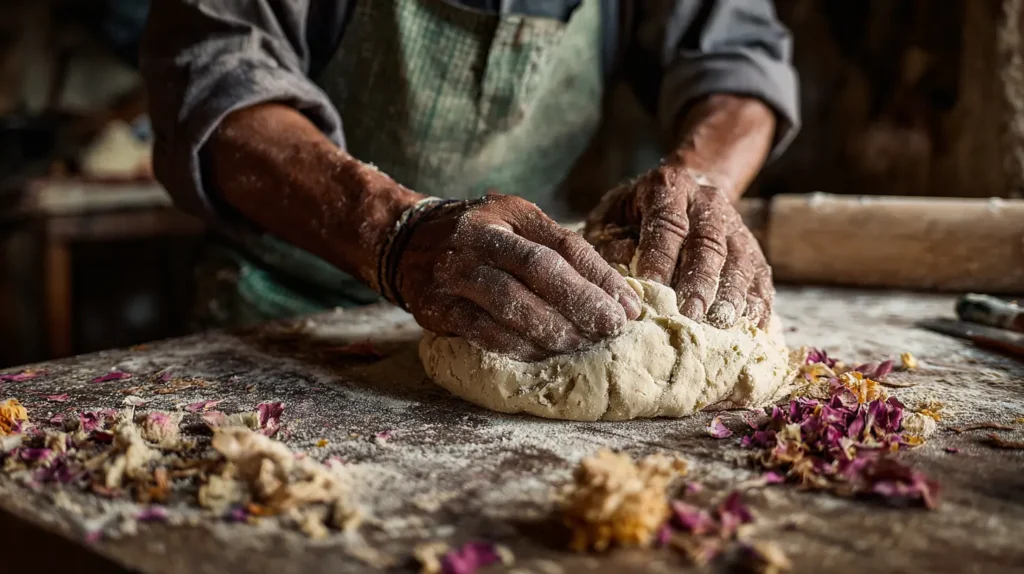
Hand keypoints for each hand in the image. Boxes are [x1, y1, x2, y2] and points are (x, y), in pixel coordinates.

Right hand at [395, 194, 641, 360]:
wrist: (407, 242)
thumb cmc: (482, 238)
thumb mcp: (519, 226)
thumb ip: (563, 253)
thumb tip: (619, 297)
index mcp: (509, 214)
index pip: (563, 246)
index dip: (600, 278)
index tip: (629, 307)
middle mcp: (480, 237)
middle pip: (539, 269)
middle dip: (581, 302)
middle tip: (612, 328)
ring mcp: (455, 272)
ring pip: (510, 302)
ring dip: (552, 328)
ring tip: (581, 343)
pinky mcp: (437, 306)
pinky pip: (481, 330)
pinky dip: (516, 345)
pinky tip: (542, 354)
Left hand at [583, 166, 772, 328]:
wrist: (686, 189)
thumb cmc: (636, 213)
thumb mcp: (612, 216)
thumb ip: (611, 242)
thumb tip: (625, 271)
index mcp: (669, 189)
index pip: (667, 223)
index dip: (660, 256)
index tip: (651, 286)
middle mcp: (707, 203)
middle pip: (708, 243)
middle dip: (700, 281)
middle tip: (689, 314)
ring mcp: (735, 225)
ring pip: (740, 260)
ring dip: (732, 295)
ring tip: (721, 324)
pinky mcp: (752, 248)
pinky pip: (760, 275)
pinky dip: (757, 302)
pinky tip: (751, 325)